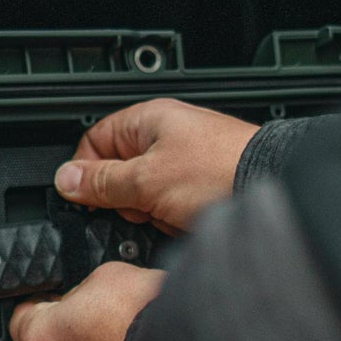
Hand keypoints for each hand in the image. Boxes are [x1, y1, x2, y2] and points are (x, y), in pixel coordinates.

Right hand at [53, 98, 258, 234]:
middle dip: (126, 197)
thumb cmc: (220, 172)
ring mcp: (186, 160)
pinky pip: (170, 204)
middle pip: (119, 171)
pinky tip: (186, 220)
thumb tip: (66, 180)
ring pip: (145, 193)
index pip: (95, 140)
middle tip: (140, 206)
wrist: (274, 189)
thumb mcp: (146, 181)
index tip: (90, 197)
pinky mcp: (203, 184)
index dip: (87, 171)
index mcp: (148, 120)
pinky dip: (173, 216)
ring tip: (171, 212)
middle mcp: (167, 135)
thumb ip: (103, 182)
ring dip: (152, 210)